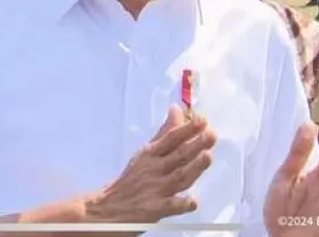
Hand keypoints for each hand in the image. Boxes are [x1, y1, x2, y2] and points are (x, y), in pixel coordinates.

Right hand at [85, 105, 216, 223]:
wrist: (107, 207)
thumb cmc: (132, 178)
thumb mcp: (146, 152)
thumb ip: (164, 132)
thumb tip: (177, 109)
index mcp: (151, 153)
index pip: (171, 138)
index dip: (187, 128)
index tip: (203, 120)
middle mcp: (155, 169)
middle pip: (178, 155)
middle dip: (196, 144)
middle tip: (212, 134)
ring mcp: (155, 190)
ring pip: (178, 178)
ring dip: (193, 167)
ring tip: (207, 156)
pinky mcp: (154, 210)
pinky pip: (170, 206)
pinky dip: (181, 203)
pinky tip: (193, 200)